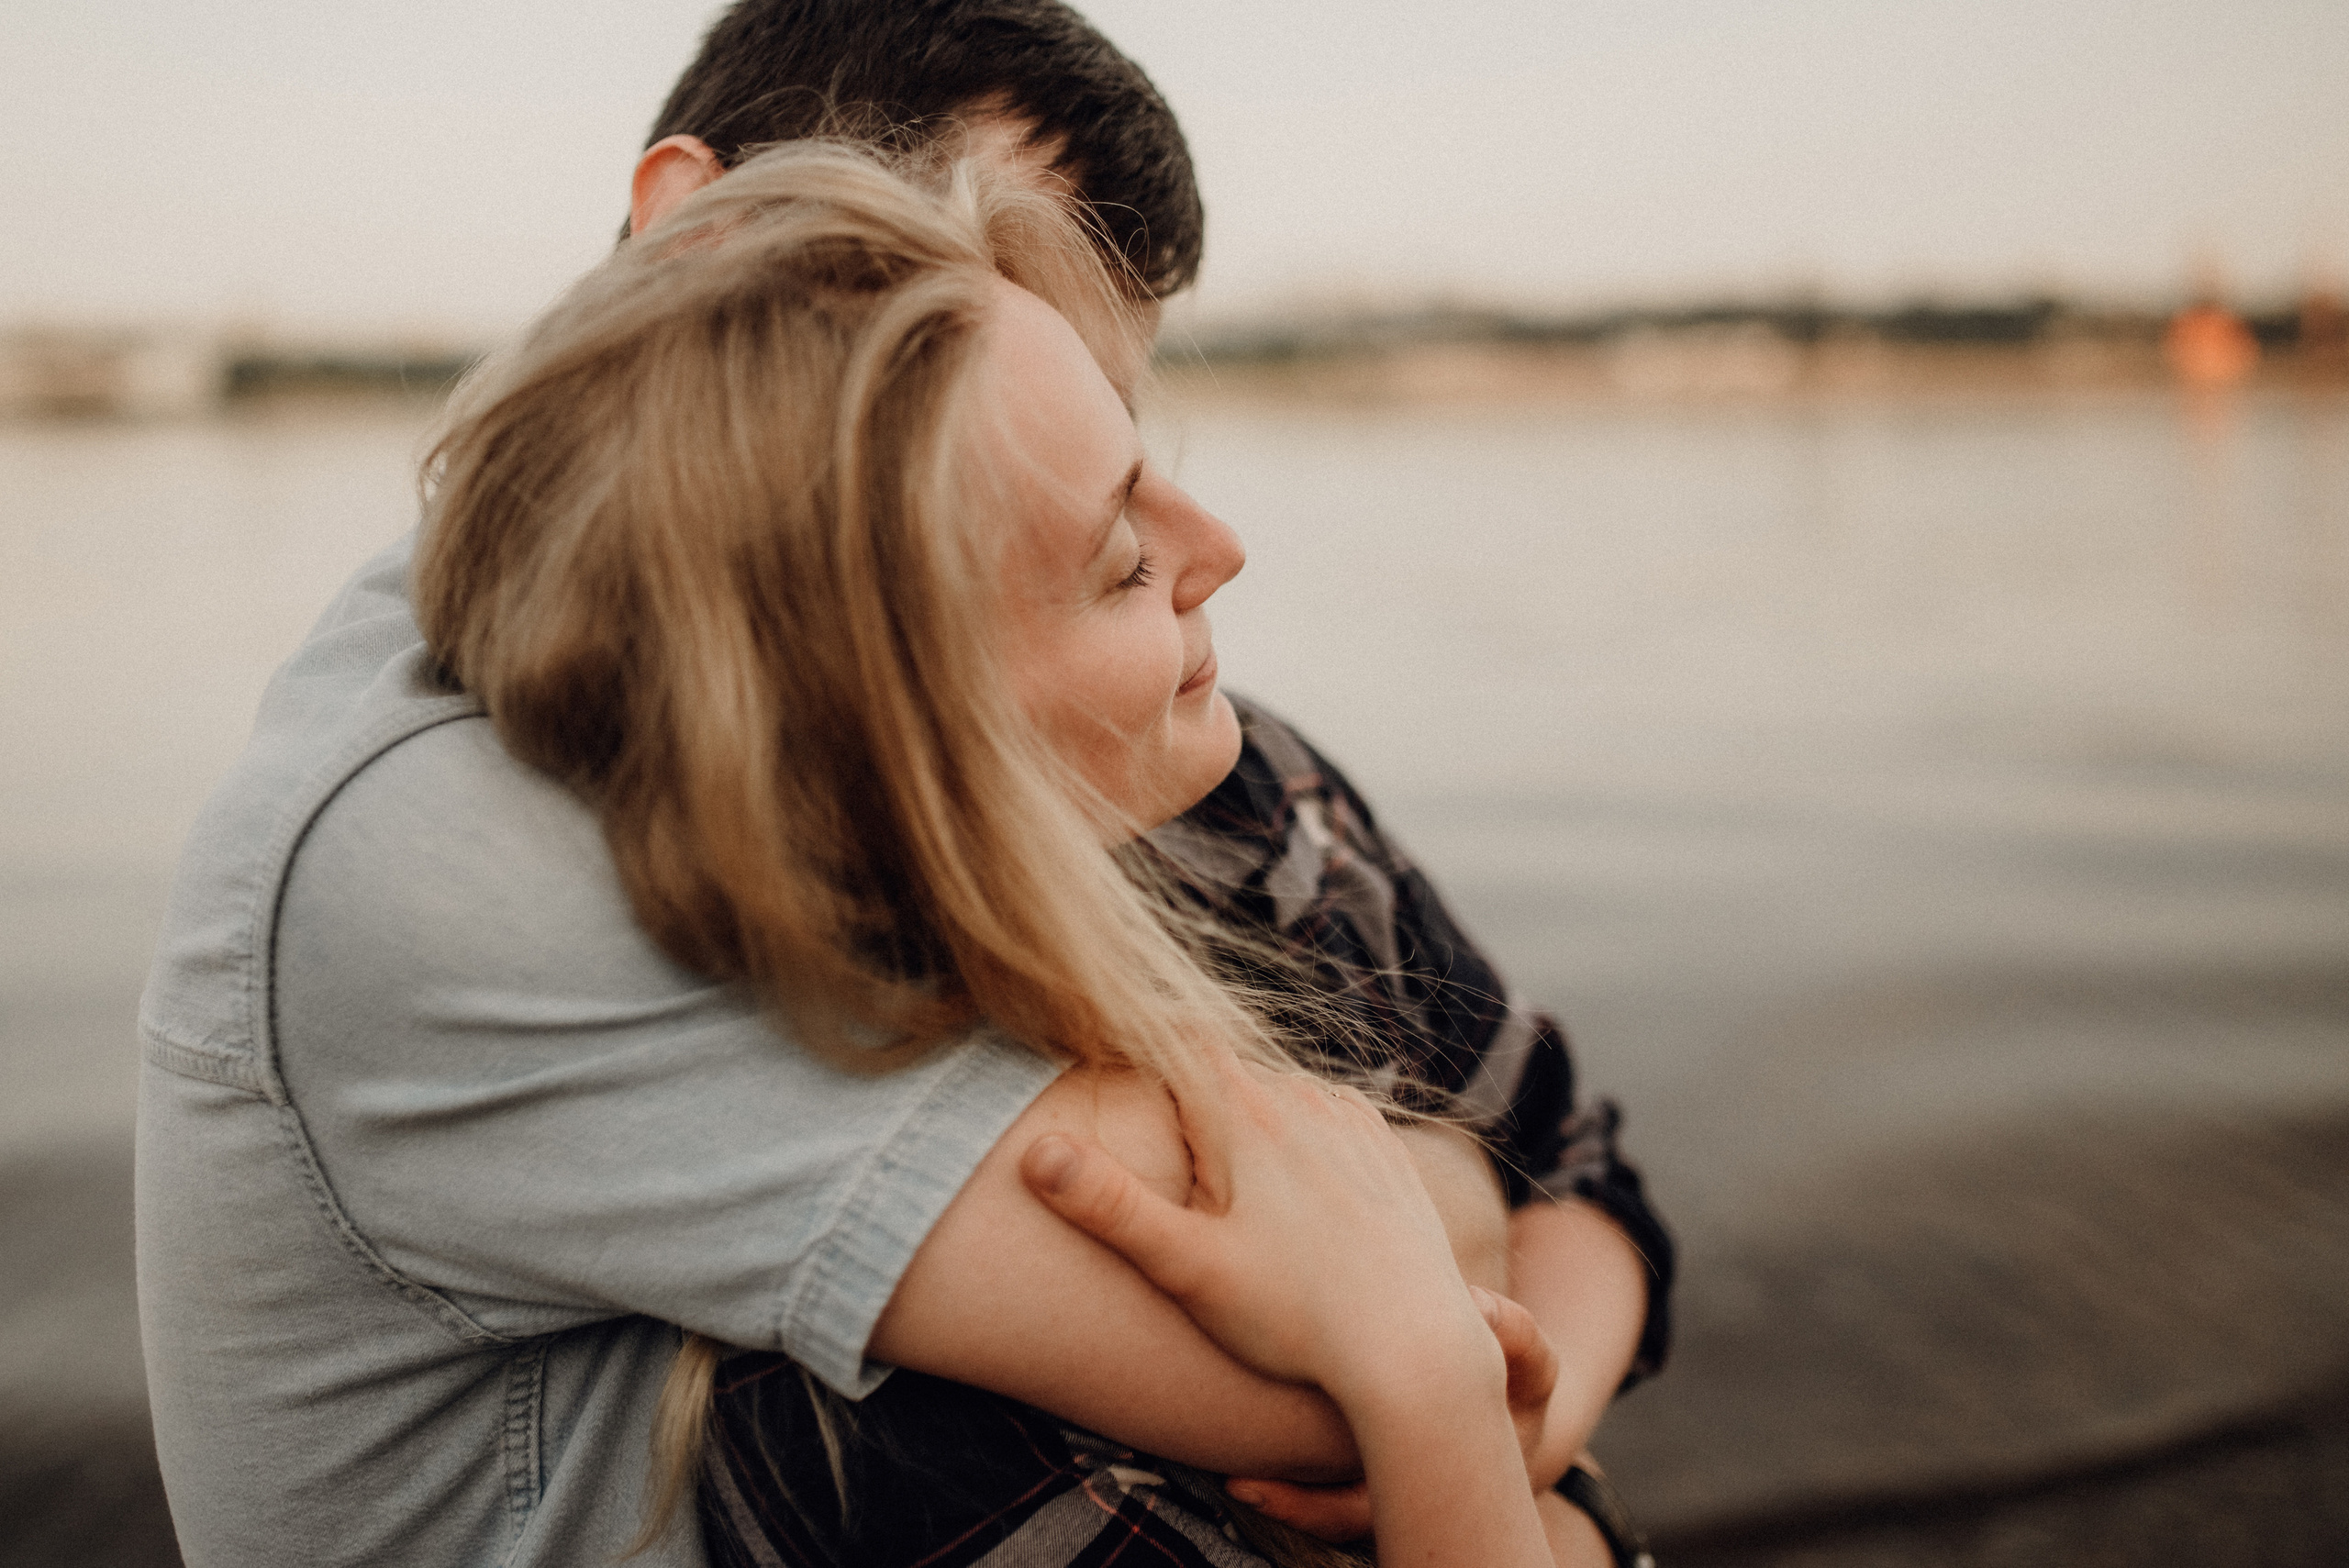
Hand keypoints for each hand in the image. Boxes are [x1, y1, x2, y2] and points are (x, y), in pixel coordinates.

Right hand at [1024, 1050, 1552, 1567]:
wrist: (1416, 1349)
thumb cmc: (1295, 1316)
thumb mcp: (1187, 1266)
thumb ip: (1109, 1204)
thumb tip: (1036, 1149)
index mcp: (1244, 1114)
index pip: (1179, 1042)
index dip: (1143, 1047)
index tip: (1112, 1068)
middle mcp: (1304, 1099)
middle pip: (1227, 1076)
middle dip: (1193, 1107)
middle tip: (1173, 1173)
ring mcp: (1354, 1123)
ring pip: (1280, 1098)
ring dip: (1249, 1128)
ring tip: (1234, 1202)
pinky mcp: (1388, 1154)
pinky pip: (1329, 1123)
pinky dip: (1301, 1144)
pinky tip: (1292, 1205)